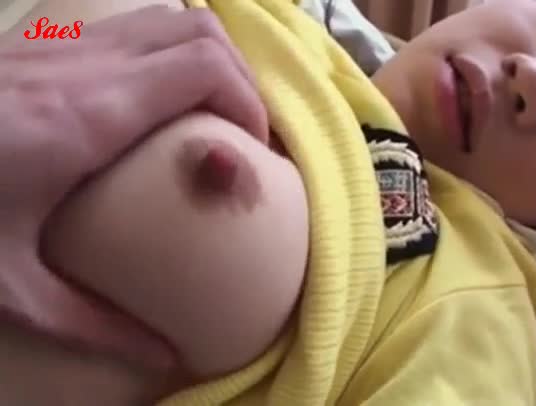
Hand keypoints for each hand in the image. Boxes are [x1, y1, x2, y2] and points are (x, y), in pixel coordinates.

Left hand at [0, 5, 267, 370]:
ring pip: (170, 19)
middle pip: (200, 33)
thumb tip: (165, 357)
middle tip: (239, 137)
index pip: (204, 70)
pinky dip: (171, 52)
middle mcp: (80, 65)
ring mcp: (59, 43)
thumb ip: (95, 322)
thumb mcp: (12, 284)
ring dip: (209, 61)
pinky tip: (160, 98)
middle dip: (241, 81)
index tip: (252, 153)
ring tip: (212, 115)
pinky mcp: (43, 43)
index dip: (249, 104)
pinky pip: (135, 27)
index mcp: (85, 117)